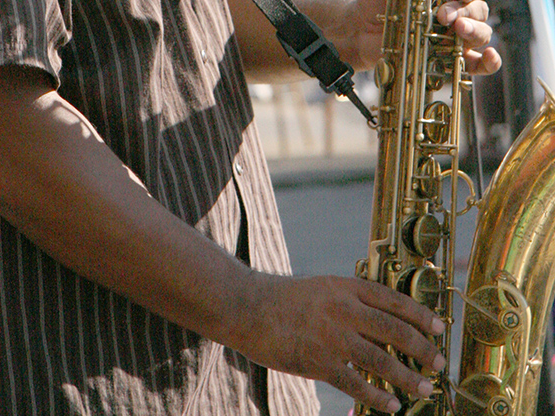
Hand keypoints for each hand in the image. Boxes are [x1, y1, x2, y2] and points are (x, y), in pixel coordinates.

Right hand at [244, 274, 445, 412]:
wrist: (248, 307)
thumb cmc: (286, 299)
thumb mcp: (323, 289)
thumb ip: (351, 304)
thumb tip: (384, 327)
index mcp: (345, 286)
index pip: (392, 299)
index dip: (420, 314)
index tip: (440, 327)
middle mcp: (342, 308)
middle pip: (394, 329)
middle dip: (422, 348)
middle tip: (439, 362)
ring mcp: (331, 336)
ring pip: (380, 359)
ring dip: (407, 377)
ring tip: (425, 388)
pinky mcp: (318, 361)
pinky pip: (356, 384)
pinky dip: (377, 397)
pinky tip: (392, 406)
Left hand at [351, 0, 500, 74]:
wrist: (361, 28)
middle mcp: (456, 10)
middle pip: (478, 8)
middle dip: (466, 10)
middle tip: (442, 15)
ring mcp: (455, 36)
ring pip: (483, 32)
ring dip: (476, 31)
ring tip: (457, 30)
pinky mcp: (450, 59)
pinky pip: (478, 64)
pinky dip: (489, 62)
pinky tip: (489, 57)